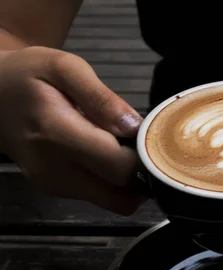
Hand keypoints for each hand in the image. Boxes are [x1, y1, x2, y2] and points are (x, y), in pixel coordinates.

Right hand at [0, 46, 145, 214]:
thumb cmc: (30, 75)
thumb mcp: (66, 68)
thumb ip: (102, 98)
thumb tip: (133, 127)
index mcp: (56, 134)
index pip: (119, 167)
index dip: (143, 155)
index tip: (145, 134)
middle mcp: (53, 169)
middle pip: (121, 195)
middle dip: (139, 172)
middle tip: (137, 142)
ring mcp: (52, 185)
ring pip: (113, 201)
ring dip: (126, 179)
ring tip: (117, 145)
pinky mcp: (54, 191)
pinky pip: (100, 196)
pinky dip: (111, 181)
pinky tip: (103, 153)